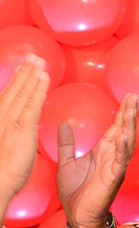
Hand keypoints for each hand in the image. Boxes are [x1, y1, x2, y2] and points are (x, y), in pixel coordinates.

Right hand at [0, 55, 49, 204]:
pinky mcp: (21, 129)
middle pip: (14, 90)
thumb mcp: (4, 147)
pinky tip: (44, 77)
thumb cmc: (0, 172)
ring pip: (22, 93)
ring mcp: (10, 122)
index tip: (25, 67)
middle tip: (33, 55)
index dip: (17, 80)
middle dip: (24, 71)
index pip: (8, 96)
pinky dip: (38, 89)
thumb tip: (19, 127)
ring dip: (32, 75)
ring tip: (39, 60)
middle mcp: (1, 117)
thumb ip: (10, 132)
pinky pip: (32, 105)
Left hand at [57, 93, 136, 227]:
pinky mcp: (113, 179)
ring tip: (130, 111)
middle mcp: (112, 157)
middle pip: (124, 131)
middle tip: (134, 96)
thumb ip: (66, 145)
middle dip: (129, 114)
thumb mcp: (66, 163)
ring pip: (125, 143)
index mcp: (102, 152)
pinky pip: (119, 162)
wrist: (78, 216)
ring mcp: (115, 167)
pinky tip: (122, 137)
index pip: (115, 127)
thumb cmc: (75, 192)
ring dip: (128, 127)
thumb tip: (63, 125)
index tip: (129, 96)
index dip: (122, 112)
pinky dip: (121, 149)